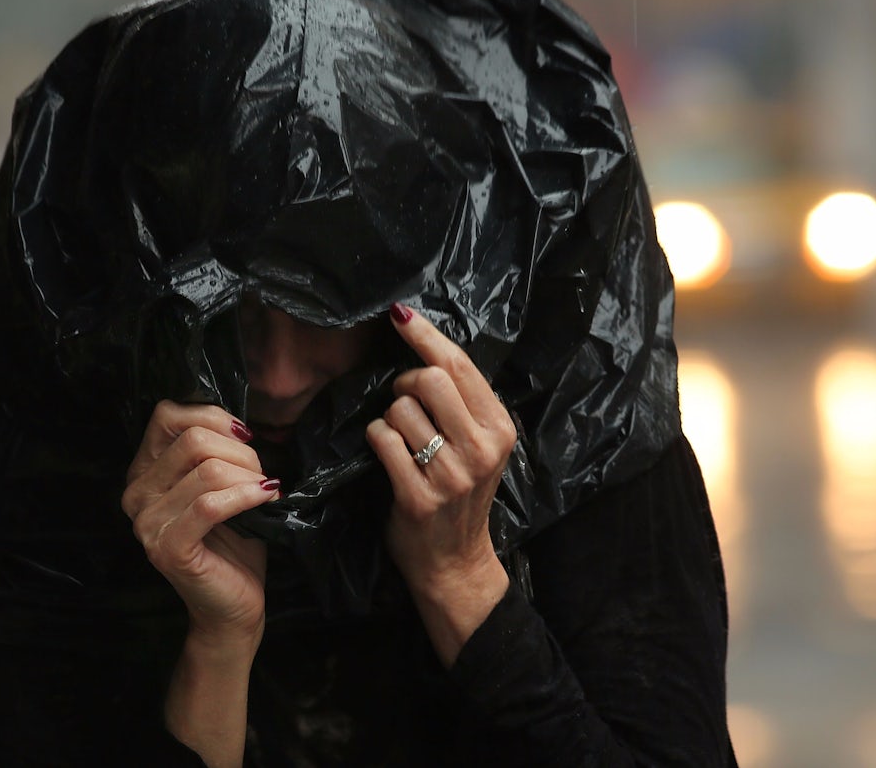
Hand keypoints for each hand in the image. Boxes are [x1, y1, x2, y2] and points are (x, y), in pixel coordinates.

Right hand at [122, 400, 278, 644]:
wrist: (233, 605)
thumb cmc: (232, 540)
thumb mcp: (221, 482)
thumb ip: (215, 450)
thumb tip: (238, 425)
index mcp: (143, 471)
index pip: (168, 413)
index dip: (213, 417)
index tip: (244, 438)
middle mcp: (135, 493)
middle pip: (194, 439)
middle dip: (240, 452)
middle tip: (260, 475)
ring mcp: (146, 523)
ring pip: (207, 470)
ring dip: (248, 476)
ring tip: (265, 492)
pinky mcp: (167, 548)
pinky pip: (211, 504)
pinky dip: (246, 496)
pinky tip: (265, 498)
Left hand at [365, 303, 514, 662]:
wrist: (455, 562)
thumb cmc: (460, 496)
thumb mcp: (478, 446)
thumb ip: (462, 403)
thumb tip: (424, 346)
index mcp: (499, 428)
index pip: (460, 365)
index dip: (424, 335)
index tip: (398, 314)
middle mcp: (481, 448)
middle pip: (428, 380)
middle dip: (402, 384)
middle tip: (401, 403)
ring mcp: (451, 474)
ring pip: (399, 409)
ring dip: (388, 419)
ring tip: (400, 442)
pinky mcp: (419, 496)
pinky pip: (383, 440)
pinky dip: (376, 440)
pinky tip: (386, 456)